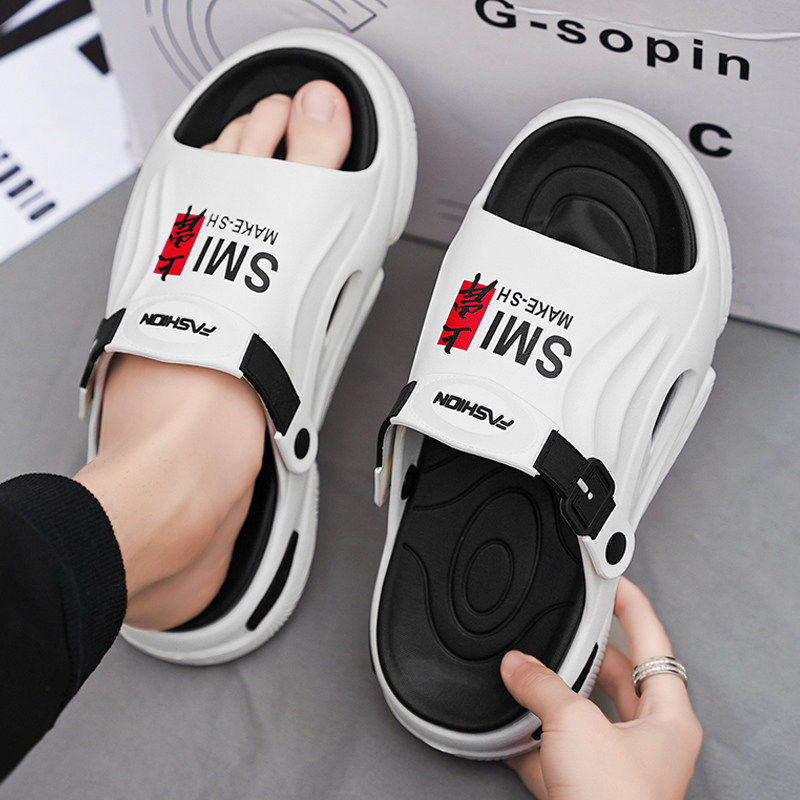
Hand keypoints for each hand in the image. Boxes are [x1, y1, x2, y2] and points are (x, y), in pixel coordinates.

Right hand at [500, 577, 701, 799]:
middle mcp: (648, 741)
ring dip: (553, 696)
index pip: (653, 643)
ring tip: (527, 673)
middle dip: (584, 652)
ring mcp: (616, 767)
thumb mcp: (575, 724)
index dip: (632, 606)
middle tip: (561, 625)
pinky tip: (509, 729)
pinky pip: (556, 749)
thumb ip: (542, 684)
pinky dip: (532, 738)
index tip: (613, 580)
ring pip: (582, 713)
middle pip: (616, 676)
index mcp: (667, 718)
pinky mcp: (585, 789)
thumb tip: (516, 664)